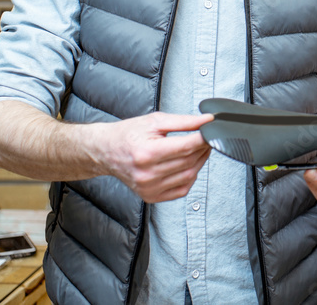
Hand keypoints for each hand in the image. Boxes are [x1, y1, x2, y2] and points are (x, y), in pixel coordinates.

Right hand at [97, 112, 213, 202]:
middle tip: (205, 138)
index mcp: (146, 153)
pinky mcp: (151, 196)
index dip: (203, 138)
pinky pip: (182, 190)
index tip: (211, 131)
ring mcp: (149, 188)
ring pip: (189, 176)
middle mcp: (147, 174)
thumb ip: (183, 121)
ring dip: (199, 162)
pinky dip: (190, 177)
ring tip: (196, 149)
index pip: (186, 147)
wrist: (106, 151)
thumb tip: (206, 121)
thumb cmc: (127, 134)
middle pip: (189, 161)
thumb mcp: (155, 121)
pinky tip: (187, 164)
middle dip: (202, 148)